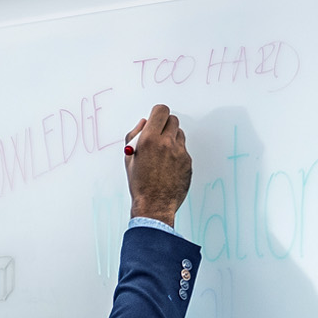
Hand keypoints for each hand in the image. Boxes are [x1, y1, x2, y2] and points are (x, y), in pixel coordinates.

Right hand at [124, 104, 191, 225]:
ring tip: (163, 152)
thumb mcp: (129, 158)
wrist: (155, 206)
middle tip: (158, 135)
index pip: (161, 111)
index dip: (157, 114)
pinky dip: (177, 152)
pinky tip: (168, 165)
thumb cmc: (140, 185)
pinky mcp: (188, 161)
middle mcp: (166, 143)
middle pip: (172, 119)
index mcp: (149, 140)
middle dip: (165, 124)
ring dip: (172, 137)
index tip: (155, 119)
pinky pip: (183, 149)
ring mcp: (180, 152)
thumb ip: (134, 136)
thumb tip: (144, 122)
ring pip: (179, 133)